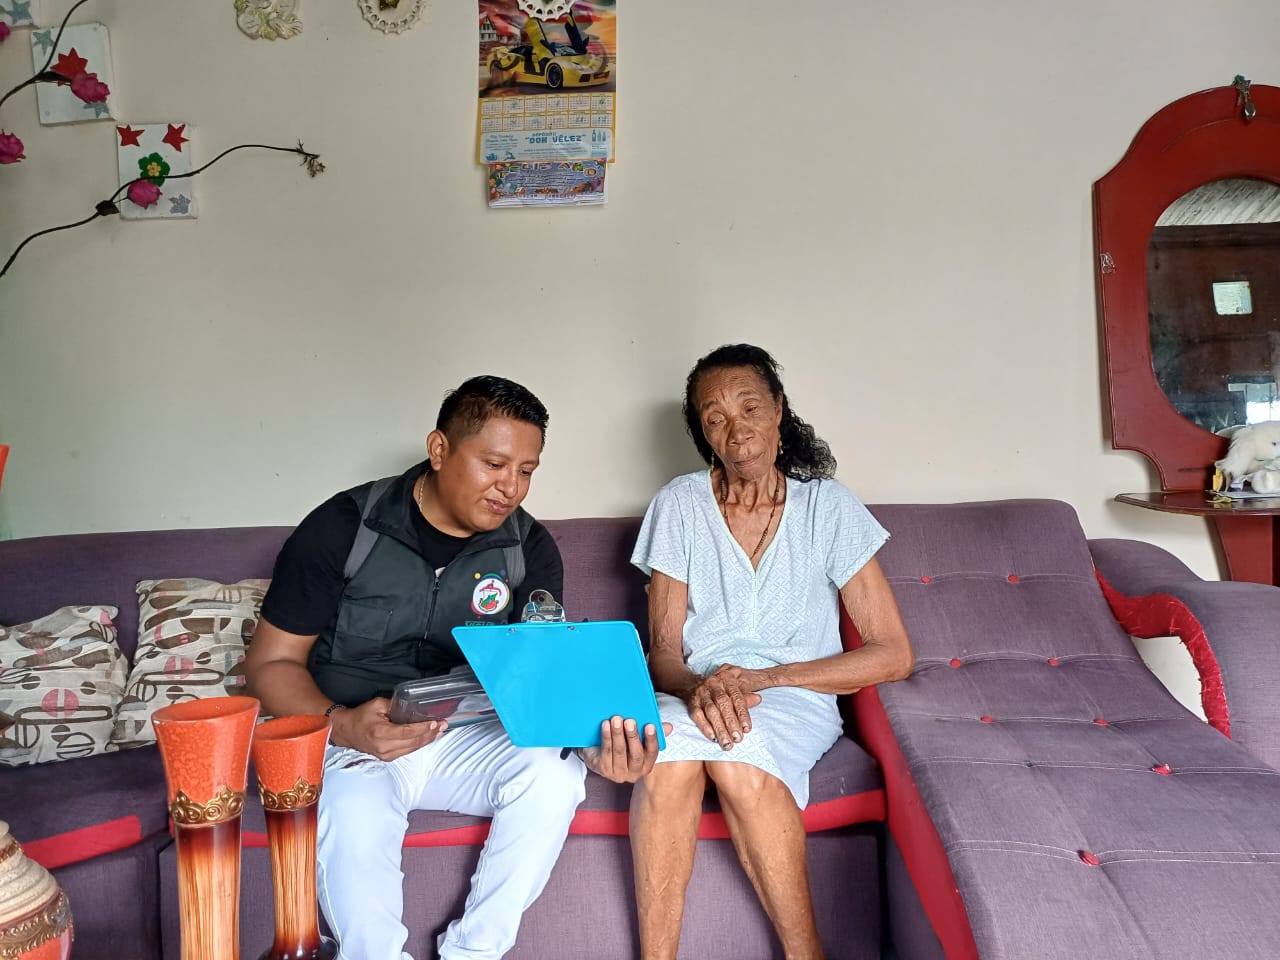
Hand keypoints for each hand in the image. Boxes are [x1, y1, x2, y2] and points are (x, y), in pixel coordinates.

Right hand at [328, 697, 446, 761]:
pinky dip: (419, 744)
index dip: (423, 728)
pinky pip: (407, 751)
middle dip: (430, 733)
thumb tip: (413, 706)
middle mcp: (384, 747)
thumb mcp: (377, 705)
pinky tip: (428, 738)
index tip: (436, 722)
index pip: (408, 732)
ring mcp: (386, 755)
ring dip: (428, 740)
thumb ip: (395, 705)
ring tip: (440, 731)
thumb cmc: (361, 716)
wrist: (346, 732)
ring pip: (412, 748)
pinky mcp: (387, 758)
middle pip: (413, 742)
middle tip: (443, 724)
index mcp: (381, 733)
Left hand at [579, 716, 672, 782]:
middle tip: (629, 720)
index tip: (650, 725)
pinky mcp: (603, 770)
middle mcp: (634, 773)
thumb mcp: (637, 738)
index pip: (652, 753)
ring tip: (616, 719)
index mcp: (646, 765)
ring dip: (618, 734)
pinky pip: (606, 752)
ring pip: (619, 752)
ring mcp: (618, 774)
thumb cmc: (622, 743)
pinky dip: (606, 737)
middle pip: (636, 755)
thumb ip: (651, 732)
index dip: (652, 739)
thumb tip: (668, 726)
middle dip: (633, 736)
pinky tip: (605, 725)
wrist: (597, 751)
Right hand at [684, 665, 763, 749]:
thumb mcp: (732, 689)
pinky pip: (697, 715)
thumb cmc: (719, 689)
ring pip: (711, 711)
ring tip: (727, 743)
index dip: (742, 713)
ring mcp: (701, 694)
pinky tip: (712, 737)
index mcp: (726, 680)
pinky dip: (705, 727)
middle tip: (738, 739)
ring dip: (719, 729)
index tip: (747, 729)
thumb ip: (745, 697)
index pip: (736, 697)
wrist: (693, 683)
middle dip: (731, 722)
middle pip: (723, 703)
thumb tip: (758, 699)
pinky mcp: (692, 703)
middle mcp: (713, 684)